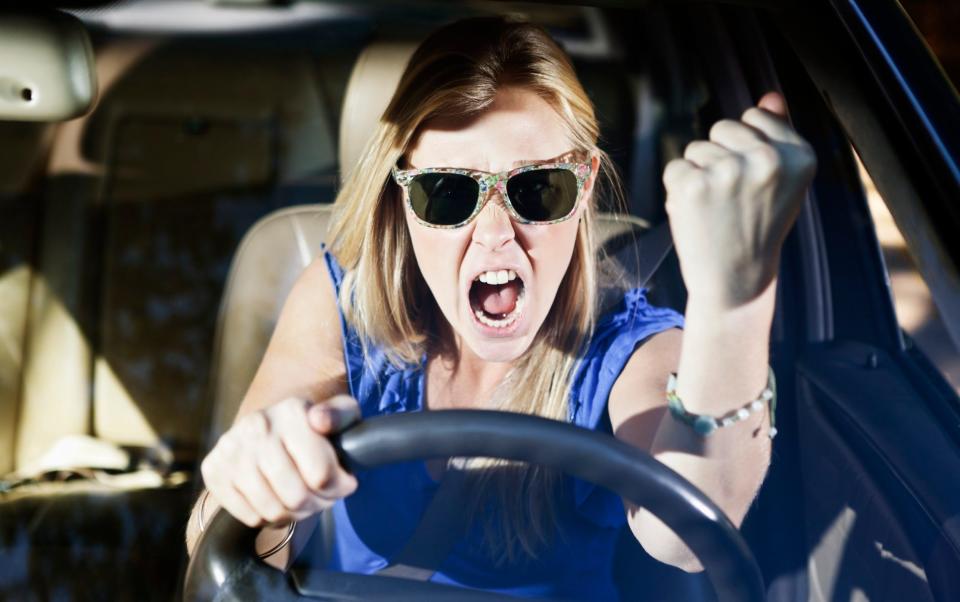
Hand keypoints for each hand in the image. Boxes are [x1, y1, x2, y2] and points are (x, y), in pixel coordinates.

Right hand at [200, 395, 360, 527]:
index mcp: (291, 411)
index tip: (343, 484)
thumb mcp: (341, 415)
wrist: (271, 429)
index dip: (338, 489)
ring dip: (294, 515)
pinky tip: (277, 501)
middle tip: (321, 497)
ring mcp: (231, 448)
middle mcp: (257, 426)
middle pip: (296, 496)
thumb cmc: (315, 428)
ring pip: (272, 510)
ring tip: (302, 502)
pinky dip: (267, 519)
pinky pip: (249, 516)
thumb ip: (341, 415)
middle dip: (316, 505)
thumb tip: (320, 421)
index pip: (321, 474)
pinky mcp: (213, 469)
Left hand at [663, 92, 816, 309]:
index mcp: (799, 155)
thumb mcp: (780, 182)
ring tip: (716, 209)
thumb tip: (771, 95)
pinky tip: (697, 214)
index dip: (746, 147)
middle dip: (721, 157)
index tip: (755, 182)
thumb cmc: (757, 226)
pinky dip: (679, 190)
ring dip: (699, 175)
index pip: (755, 116)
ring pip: (696, 148)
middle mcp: (768, 160)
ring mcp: (729, 171)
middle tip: (733, 199)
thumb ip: (777, 135)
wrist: (736, 280)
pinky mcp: (694, 185)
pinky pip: (675, 168)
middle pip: (722, 127)